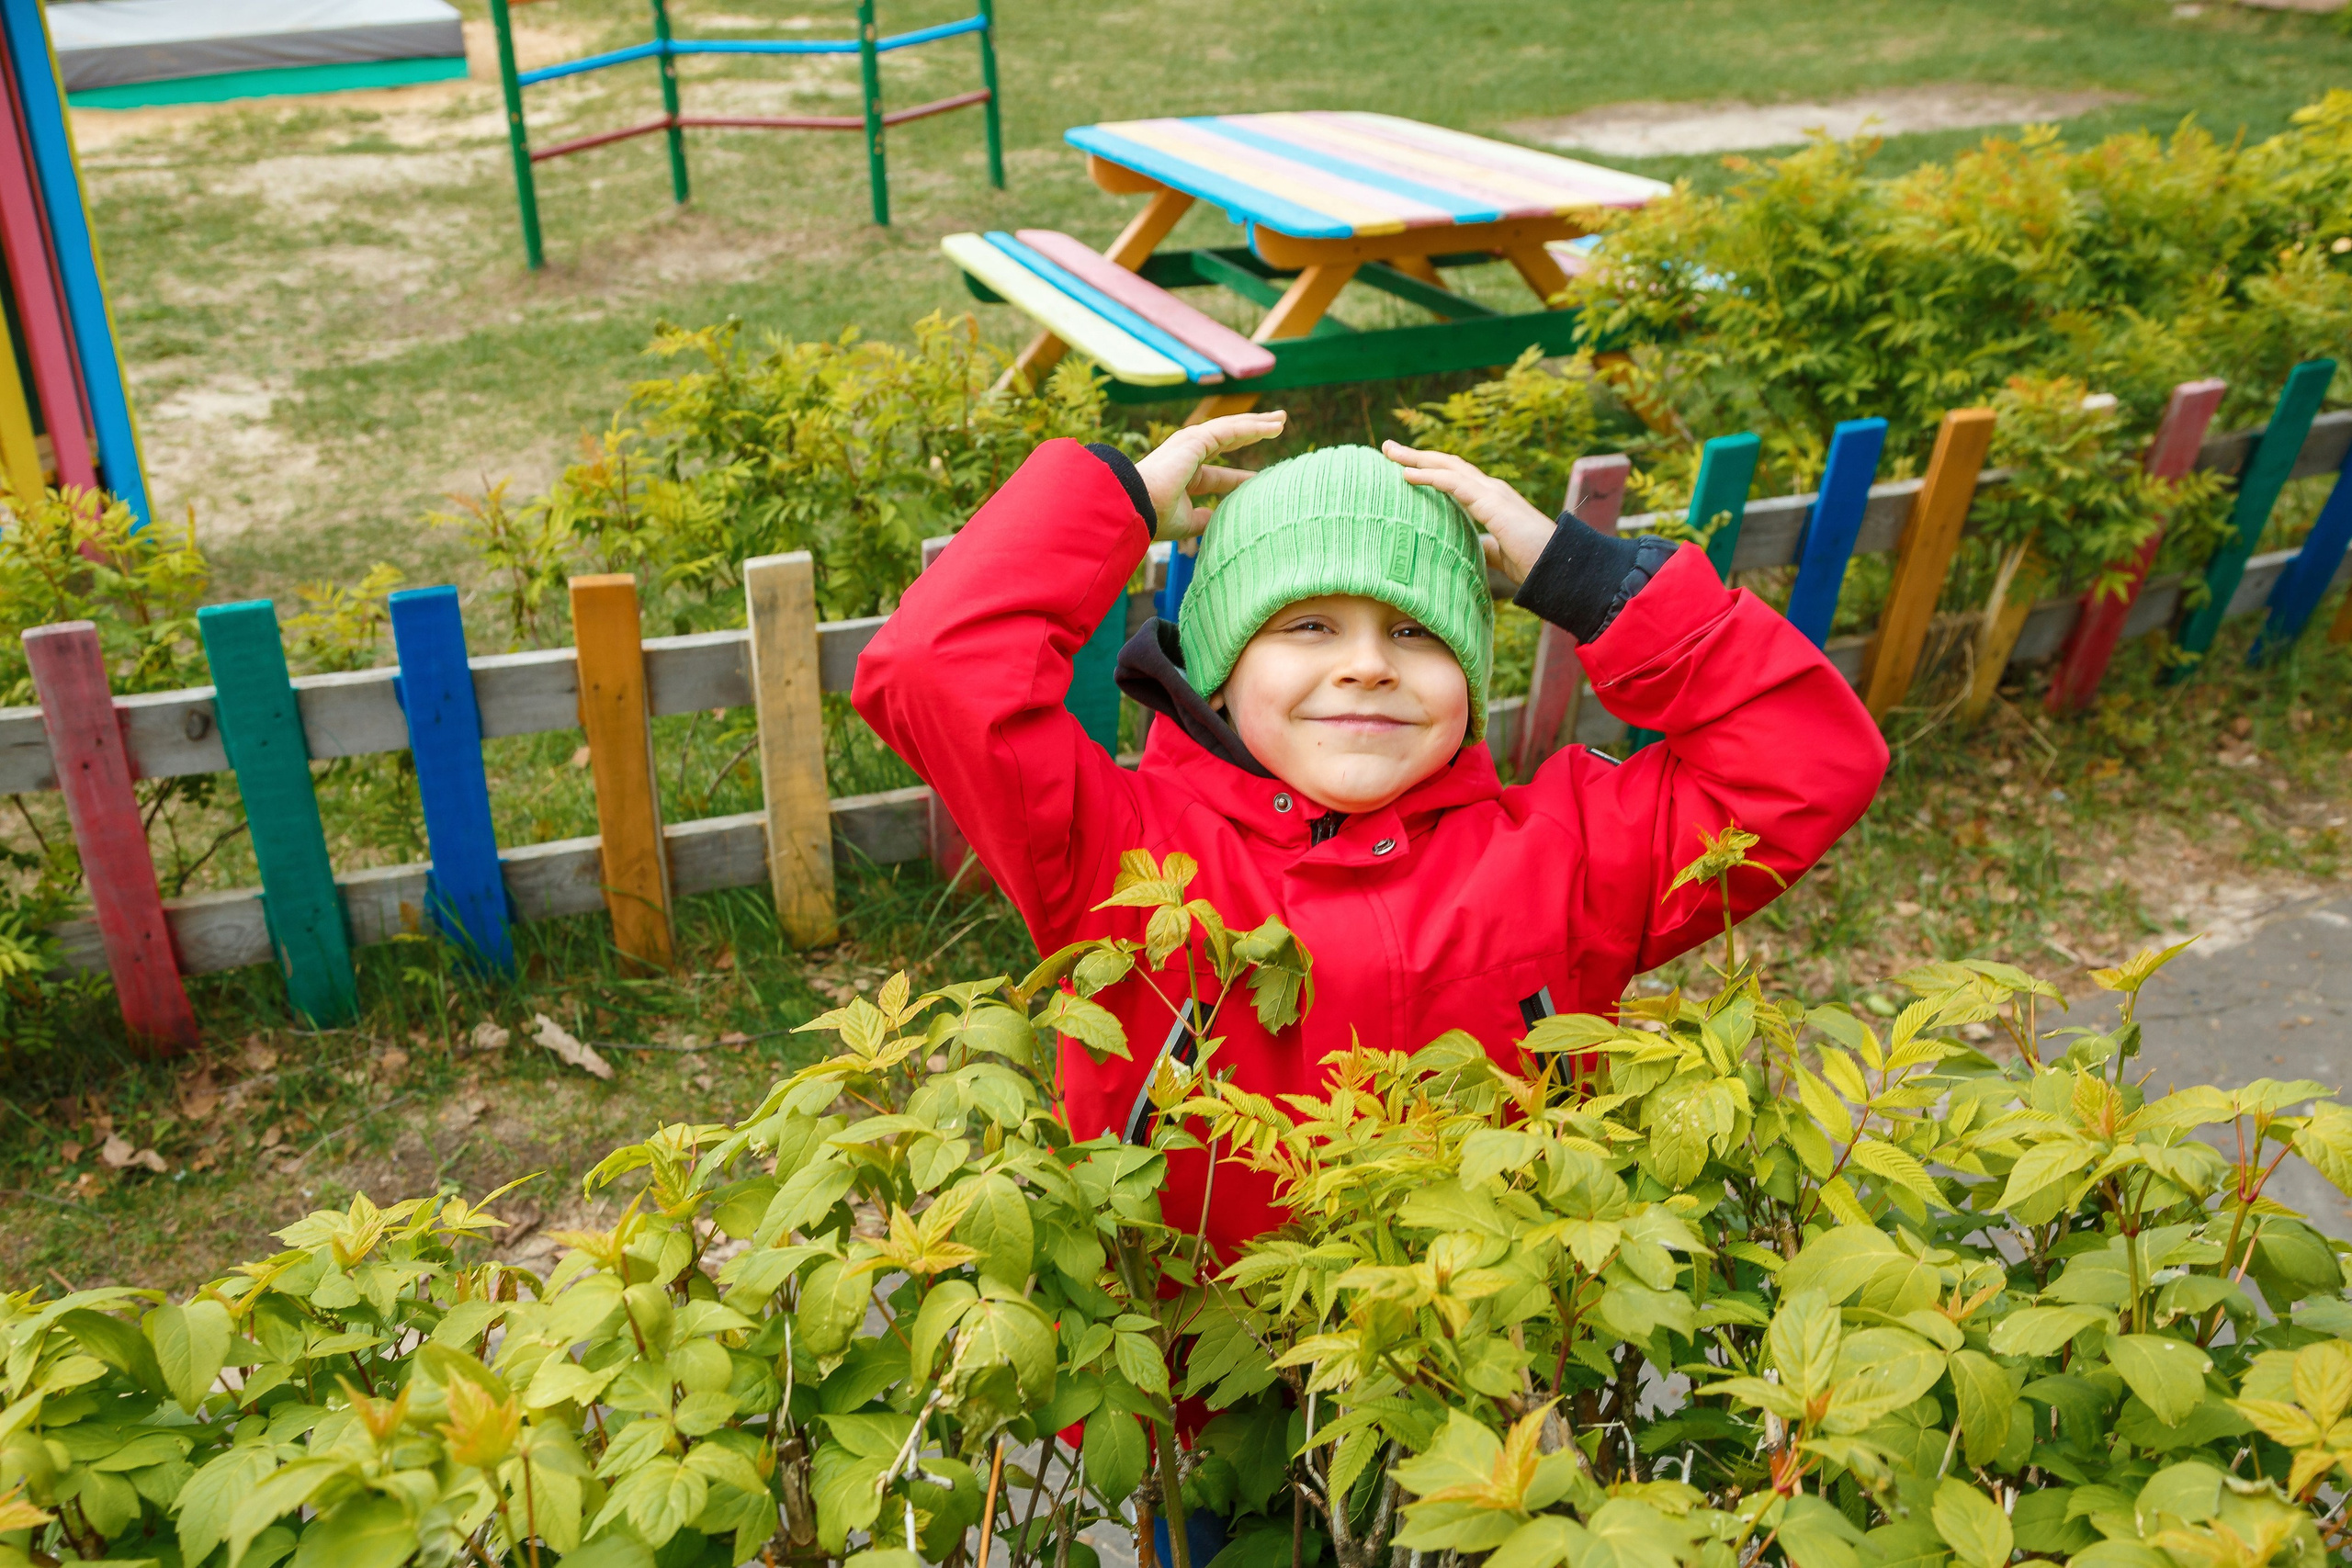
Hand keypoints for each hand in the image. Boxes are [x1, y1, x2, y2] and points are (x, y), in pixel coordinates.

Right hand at [1133, 410, 1286, 540]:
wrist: (1136, 507)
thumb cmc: (1154, 517)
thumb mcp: (1186, 522)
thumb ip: (1203, 519)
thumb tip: (1217, 522)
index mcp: (1184, 474)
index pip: (1219, 474)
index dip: (1241, 477)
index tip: (1262, 480)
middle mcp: (1187, 454)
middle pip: (1228, 440)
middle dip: (1252, 432)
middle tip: (1277, 427)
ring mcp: (1190, 443)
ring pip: (1232, 429)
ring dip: (1257, 423)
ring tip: (1281, 420)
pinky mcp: (1196, 438)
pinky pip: (1231, 429)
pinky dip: (1252, 426)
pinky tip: (1273, 426)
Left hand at [1381, 440, 1554, 584]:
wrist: (1559, 568)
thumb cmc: (1535, 563)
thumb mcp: (1500, 554)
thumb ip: (1485, 547)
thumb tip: (1472, 549)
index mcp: (1492, 500)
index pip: (1455, 477)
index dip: (1430, 469)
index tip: (1403, 466)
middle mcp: (1491, 489)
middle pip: (1447, 464)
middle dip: (1417, 455)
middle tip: (1388, 448)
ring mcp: (1492, 492)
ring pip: (1448, 466)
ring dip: (1416, 458)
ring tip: (1390, 453)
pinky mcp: (1491, 502)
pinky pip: (1453, 483)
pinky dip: (1429, 476)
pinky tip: (1407, 474)